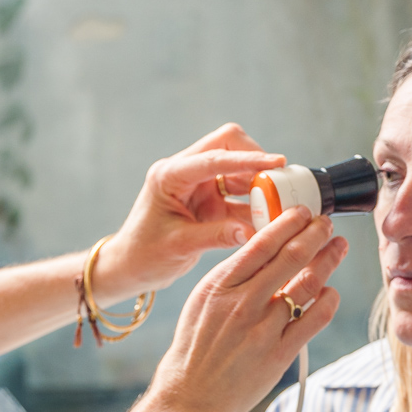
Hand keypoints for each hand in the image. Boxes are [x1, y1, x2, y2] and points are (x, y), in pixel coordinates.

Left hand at [91, 123, 287, 303]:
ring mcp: (198, 184)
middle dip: (256, 160)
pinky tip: (271, 217)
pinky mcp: (209, 200)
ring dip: (260, 183)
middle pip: (228, 145)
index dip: (247, 159)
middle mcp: (185, 172)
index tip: (278, 162)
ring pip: (238, 168)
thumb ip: (216, 236)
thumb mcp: (179, 247)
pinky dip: (256, 203)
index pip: (213, 158)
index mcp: (169, 176)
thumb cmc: (144, 255)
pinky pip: (239, 194)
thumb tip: (253, 232)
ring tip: (281, 203)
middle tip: (280, 184)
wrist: (130, 266)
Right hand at [148, 205, 345, 411]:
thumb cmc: (193, 352)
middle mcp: (242, 304)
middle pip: (291, 257)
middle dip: (315, 234)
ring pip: (308, 284)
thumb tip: (263, 252)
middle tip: (327, 224)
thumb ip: (230, 279)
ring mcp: (262, 329)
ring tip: (337, 249)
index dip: (288, 222)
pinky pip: (315, 319)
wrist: (189, 400)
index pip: (261, 243)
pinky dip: (328, 300)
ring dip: (328, 261)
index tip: (302, 213)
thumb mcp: (200, 304)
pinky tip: (330, 292)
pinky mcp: (279, 354)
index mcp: (218, 287)